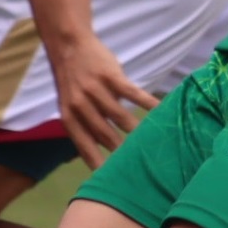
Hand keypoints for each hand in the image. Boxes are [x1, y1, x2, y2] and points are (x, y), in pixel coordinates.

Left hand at [46, 32, 158, 168]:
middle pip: (108, 137)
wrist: (68, 45)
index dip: (100, 165)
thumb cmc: (73, 81)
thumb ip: (85, 127)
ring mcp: (95, 91)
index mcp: (70, 118)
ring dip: (139, 131)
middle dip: (125, 152)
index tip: (115, 181)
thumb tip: (105, 154)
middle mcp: (81, 106)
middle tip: (143, 164)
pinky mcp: (110, 76)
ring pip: (122, 118)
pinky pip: (133, 94)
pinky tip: (160, 111)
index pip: (86, 148)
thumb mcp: (70, 106)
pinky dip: (148, 104)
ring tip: (155, 142)